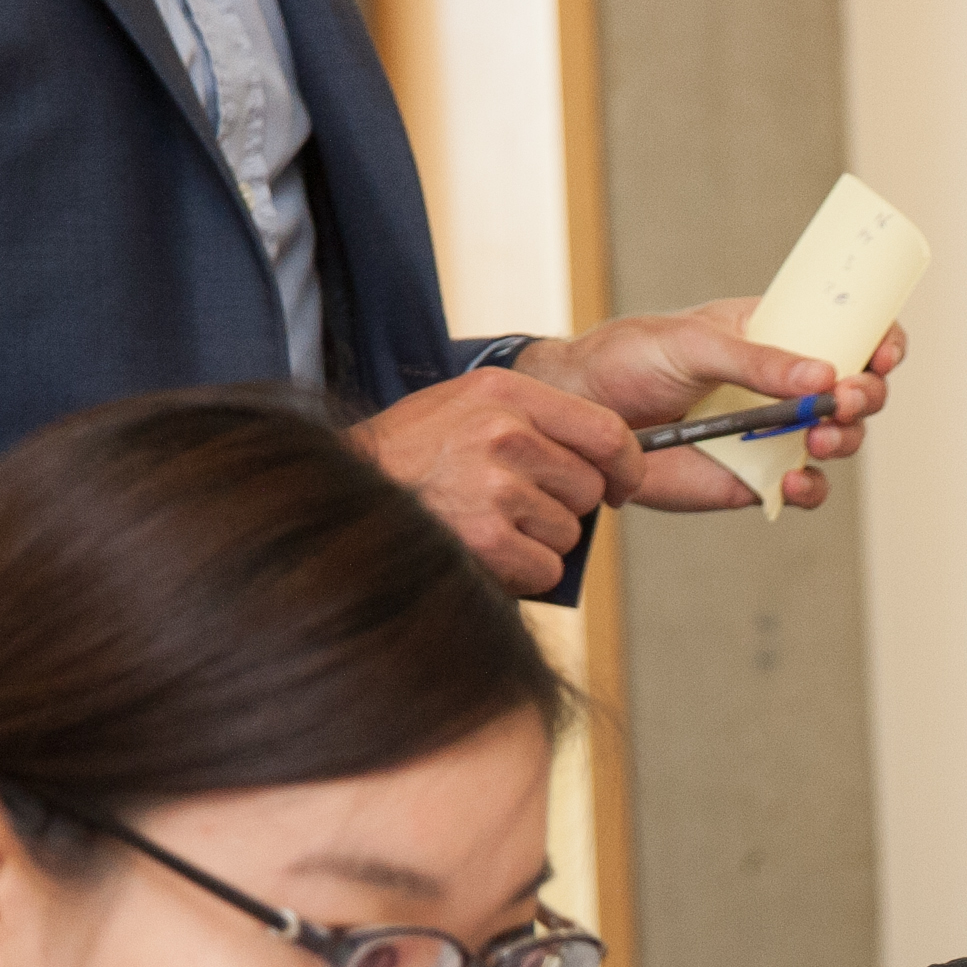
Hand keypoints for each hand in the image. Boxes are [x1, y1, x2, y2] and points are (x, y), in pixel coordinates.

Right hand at [350, 367, 643, 594]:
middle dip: (563, 507)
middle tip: (513, 508)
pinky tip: (483, 554)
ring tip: (485, 525)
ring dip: (538, 542)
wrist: (342, 496)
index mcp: (503, 393)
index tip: (618, 486)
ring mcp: (495, 485)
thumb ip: (529, 422)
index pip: (606, 431)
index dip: (624, 466)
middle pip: (587, 488)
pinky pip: (547, 568)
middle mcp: (503, 433)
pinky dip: (522, 574)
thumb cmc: (407, 459)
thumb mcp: (462, 409)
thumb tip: (604, 464)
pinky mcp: (488, 538)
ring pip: (568, 532)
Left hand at [515, 301, 906, 513]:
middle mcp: (785, 384)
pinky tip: (794, 480)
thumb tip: (824, 373)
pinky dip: (812, 488)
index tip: (882, 351)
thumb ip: (757, 360)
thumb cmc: (630, 359)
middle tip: (844, 399)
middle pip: (858, 390)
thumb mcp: (693, 343)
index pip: (847, 331)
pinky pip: (806, 489)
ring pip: (841, 440)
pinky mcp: (757, 480)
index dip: (880, 339)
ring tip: (818, 438)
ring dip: (845, 439)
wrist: (583, 416)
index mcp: (777, 334)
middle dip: (866, 395)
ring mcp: (775, 434)